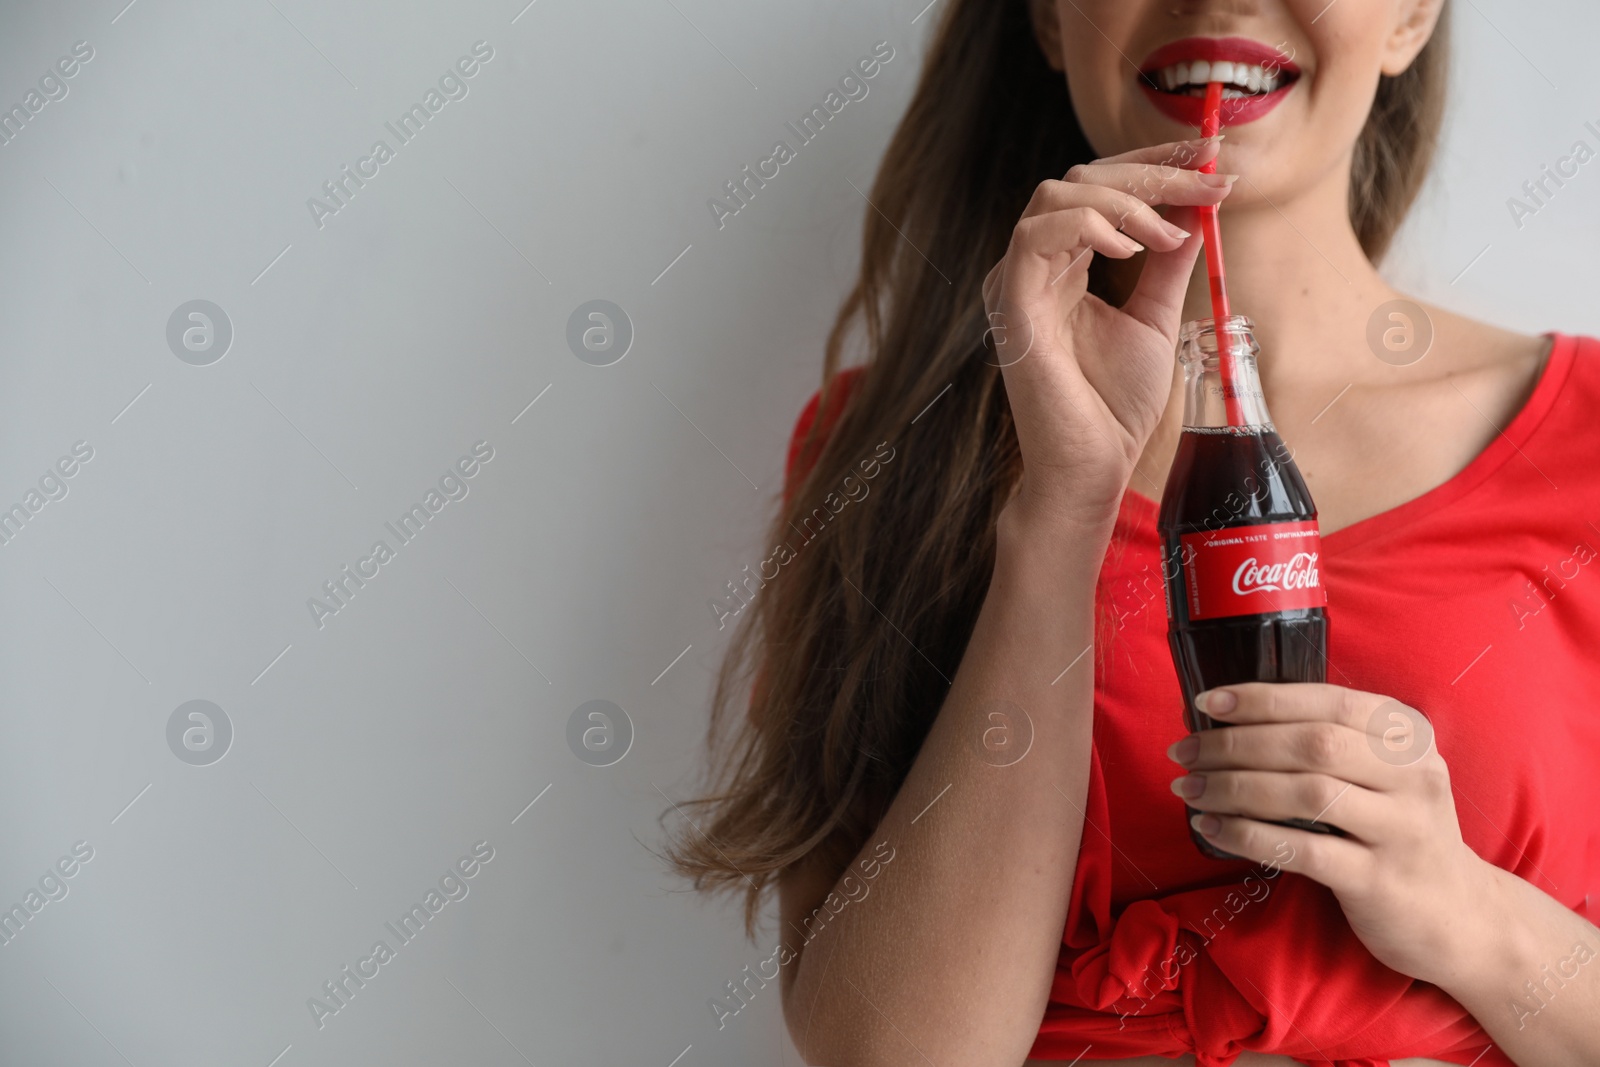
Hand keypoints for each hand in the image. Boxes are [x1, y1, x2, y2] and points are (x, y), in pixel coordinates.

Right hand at [982, 138, 1232, 527]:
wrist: (1091, 465)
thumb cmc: (1114, 405)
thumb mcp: (1156, 317)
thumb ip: (1168, 262)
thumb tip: (1197, 209)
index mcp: (1062, 265)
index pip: (1100, 187)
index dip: (1155, 164)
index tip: (1213, 159)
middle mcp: (1034, 265)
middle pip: (1082, 178)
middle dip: (1154, 173)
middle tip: (1213, 183)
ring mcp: (1017, 280)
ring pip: (1058, 193)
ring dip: (1126, 200)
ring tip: (1171, 232)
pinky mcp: (1011, 301)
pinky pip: (1038, 234)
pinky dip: (1089, 227)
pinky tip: (1131, 249)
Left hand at [1166, 682, 1497, 985]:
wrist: (1461, 918)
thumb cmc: (1399, 832)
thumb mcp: (1385, 775)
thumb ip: (1331, 743)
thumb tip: (1230, 719)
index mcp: (1408, 736)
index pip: (1328, 701)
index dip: (1262, 699)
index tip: (1208, 702)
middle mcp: (1412, 776)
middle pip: (1311, 744)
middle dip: (1235, 743)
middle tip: (1185, 751)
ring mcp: (1401, 829)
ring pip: (1305, 792)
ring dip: (1233, 787)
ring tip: (1190, 788)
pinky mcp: (1380, 880)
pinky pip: (1302, 849)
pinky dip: (1247, 834)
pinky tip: (1213, 828)